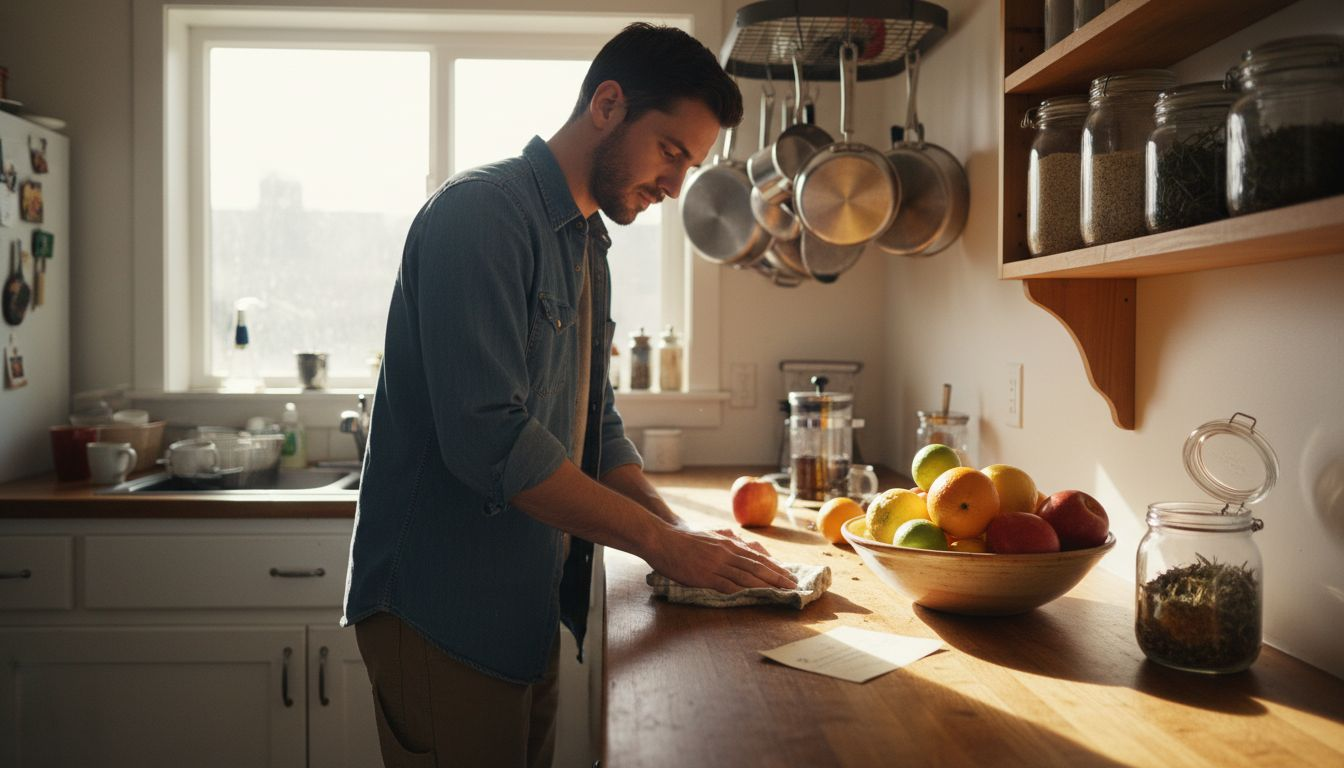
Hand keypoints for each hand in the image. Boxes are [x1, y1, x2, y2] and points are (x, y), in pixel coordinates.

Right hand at [644, 527, 796, 594]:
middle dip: (778, 577)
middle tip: (794, 586)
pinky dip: (744, 592)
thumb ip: (724, 540)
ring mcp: (717, 565)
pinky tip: (755, 597)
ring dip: (767, 586)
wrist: (663, 538)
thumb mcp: (709, 535)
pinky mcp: (705, 576)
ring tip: (782, 593)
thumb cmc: (682, 538)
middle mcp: (727, 553)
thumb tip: (738, 543)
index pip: (757, 557)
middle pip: (758, 567)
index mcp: (728, 545)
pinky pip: (728, 585)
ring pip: (748, 577)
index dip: (775, 567)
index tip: (788, 574)